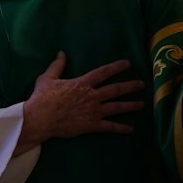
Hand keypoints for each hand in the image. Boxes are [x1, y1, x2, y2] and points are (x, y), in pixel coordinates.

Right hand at [16, 53, 145, 153]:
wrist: (40, 119)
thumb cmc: (43, 98)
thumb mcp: (48, 78)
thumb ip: (57, 66)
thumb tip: (61, 53)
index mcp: (83, 83)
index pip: (104, 72)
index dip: (117, 67)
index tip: (128, 64)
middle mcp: (92, 96)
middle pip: (116, 89)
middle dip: (130, 86)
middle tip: (141, 84)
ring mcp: (94, 111)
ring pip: (117, 107)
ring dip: (131, 105)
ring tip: (142, 104)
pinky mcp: (92, 125)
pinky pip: (110, 126)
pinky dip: (121, 128)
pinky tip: (130, 129)